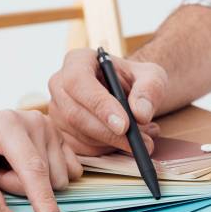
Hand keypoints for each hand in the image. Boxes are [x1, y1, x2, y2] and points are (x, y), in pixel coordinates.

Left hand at [0, 109, 81, 211]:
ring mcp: (51, 127)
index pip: (33, 169)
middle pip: (47, 178)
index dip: (44, 201)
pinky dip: (48, 178)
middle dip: (20, 189)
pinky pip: (70, 172)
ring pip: (59, 178)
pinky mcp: (60, 135)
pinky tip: (26, 166)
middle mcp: (35, 122)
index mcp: (8, 126)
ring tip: (8, 168)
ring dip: (33, 184)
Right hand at [47, 48, 165, 155]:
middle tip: (141, 142)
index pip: (78, 81)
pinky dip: (108, 150)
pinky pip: (81, 149)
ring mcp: (58, 110)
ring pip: (79, 135)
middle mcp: (60, 84)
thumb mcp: (152, 77)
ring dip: (113, 142)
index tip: (124, 125)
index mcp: (78, 61)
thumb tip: (140, 113)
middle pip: (75, 113)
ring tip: (143, 137)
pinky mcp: (62, 132)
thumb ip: (149, 90)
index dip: (99, 105)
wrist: (130, 93)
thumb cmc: (137, 80)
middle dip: (109, 133)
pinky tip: (126, 141)